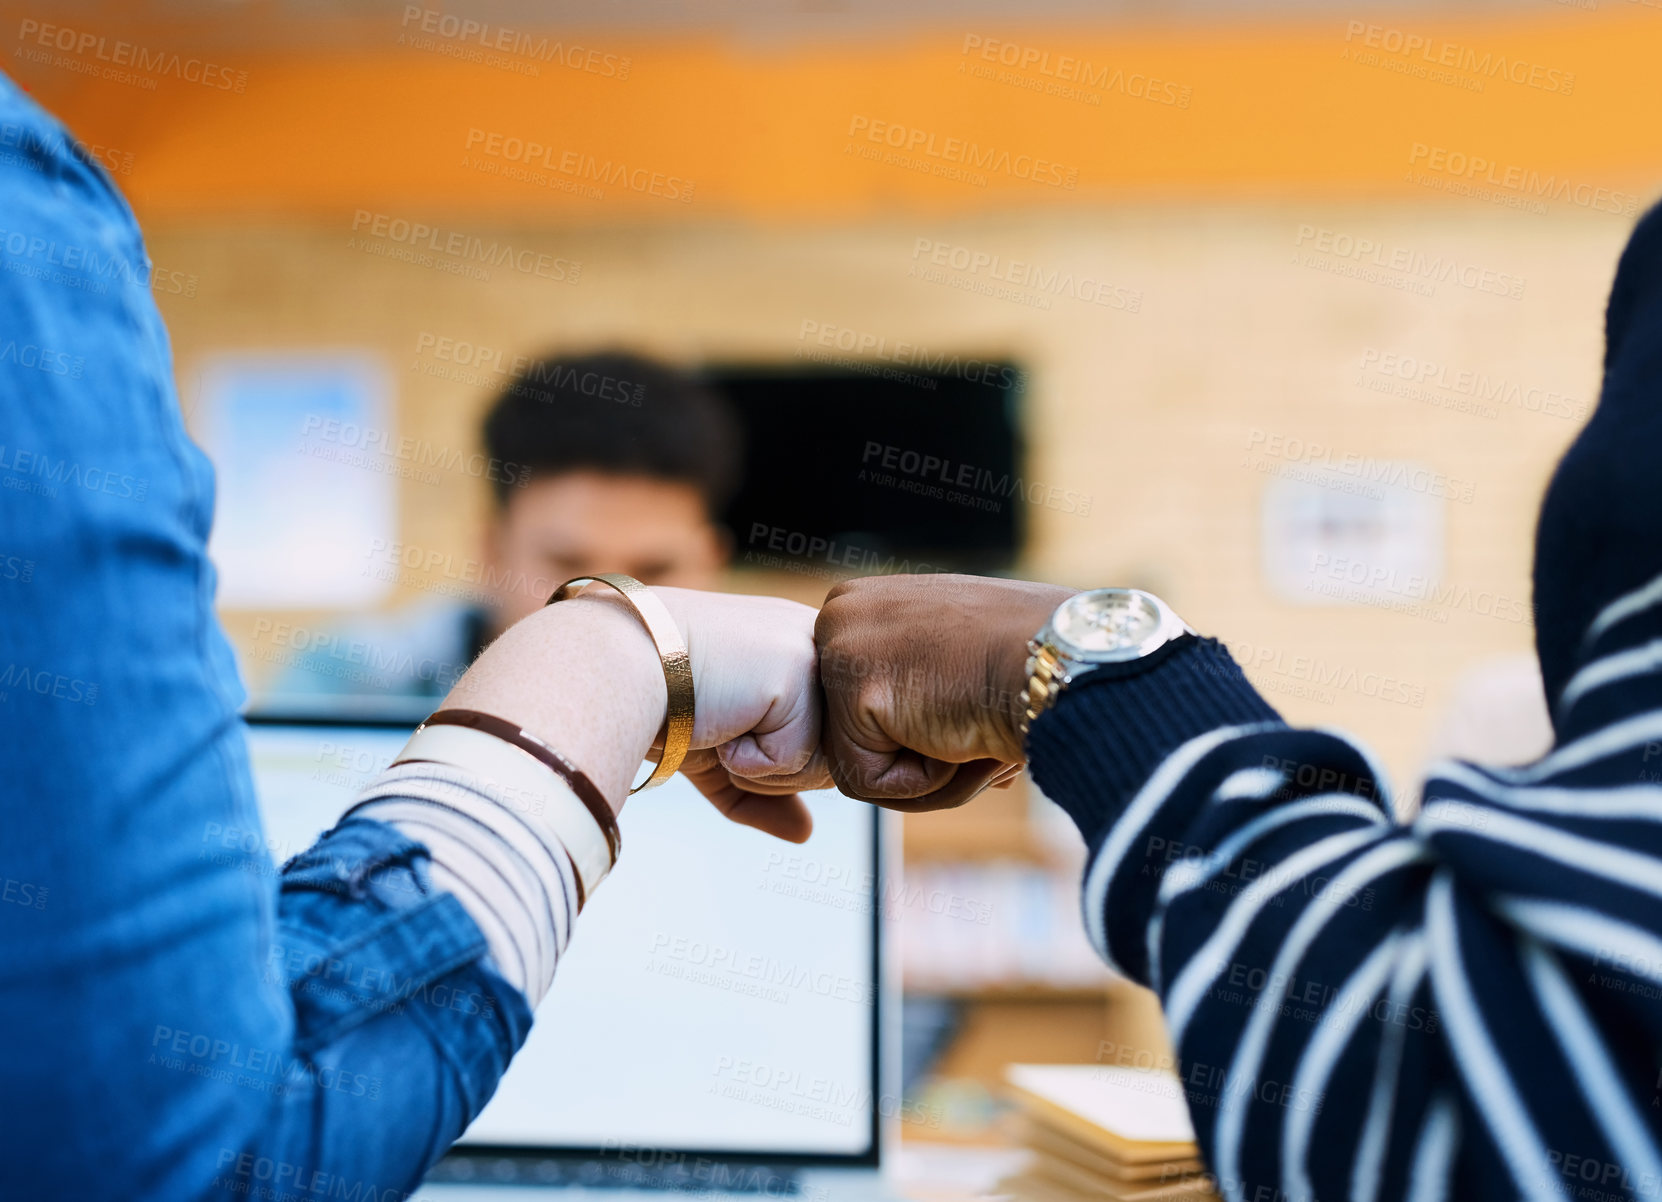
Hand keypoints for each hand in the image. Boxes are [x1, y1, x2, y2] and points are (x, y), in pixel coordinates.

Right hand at [444, 588, 827, 843]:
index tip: (724, 723)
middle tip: (719, 723)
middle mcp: (819, 642)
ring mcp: (812, 653)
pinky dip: (745, 758)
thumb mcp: (718, 753)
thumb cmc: (656, 701)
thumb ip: (765, 791)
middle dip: (768, 768)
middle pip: (829, 758)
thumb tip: (805, 834)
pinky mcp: (796, 673)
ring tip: (716, 717)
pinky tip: (715, 716)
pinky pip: (791, 760)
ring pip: (817, 764)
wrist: (614, 664)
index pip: (824, 740)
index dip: (771, 757)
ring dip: (758, 765)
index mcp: (803, 647)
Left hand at [813, 574, 1075, 810]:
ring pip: (862, 765)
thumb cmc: (1033, 662)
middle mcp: (841, 615)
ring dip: (927, 774)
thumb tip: (911, 729)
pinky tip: (958, 736)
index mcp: (867, 605)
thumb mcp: (959, 654)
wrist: (1065, 661)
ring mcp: (839, 648)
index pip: (866, 708)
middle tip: (983, 736)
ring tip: (975, 730)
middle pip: (857, 735)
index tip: (977, 718)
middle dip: (922, 758)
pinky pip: (867, 782)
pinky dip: (921, 782)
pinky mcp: (849, 690)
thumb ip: (920, 681)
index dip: (924, 736)